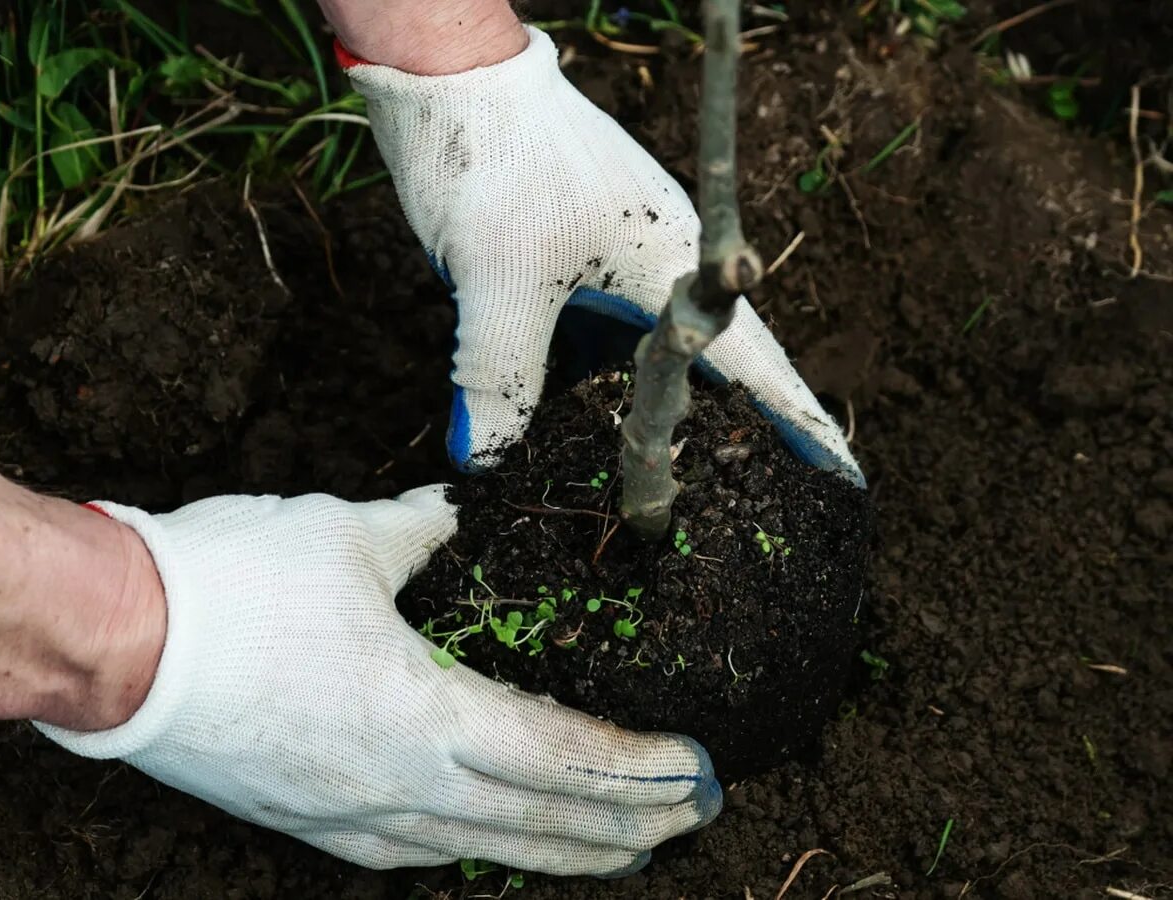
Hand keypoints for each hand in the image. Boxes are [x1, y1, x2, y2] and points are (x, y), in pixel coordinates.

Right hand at [35, 486, 720, 874]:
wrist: (116, 647)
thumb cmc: (232, 588)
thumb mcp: (348, 536)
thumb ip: (424, 531)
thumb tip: (458, 513)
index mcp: (422, 715)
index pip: (558, 756)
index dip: (633, 769)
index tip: (691, 771)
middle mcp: (400, 785)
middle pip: (539, 821)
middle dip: (624, 824)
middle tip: (688, 821)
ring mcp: (355, 815)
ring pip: (486, 851)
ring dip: (564, 851)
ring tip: (625, 852)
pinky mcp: (315, 821)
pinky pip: (422, 851)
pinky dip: (483, 851)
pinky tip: (501, 848)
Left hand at [341, 26, 862, 485]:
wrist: (451, 74)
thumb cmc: (493, 159)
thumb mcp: (497, 278)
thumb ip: (501, 374)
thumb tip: (486, 462)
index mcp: (674, 266)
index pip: (755, 364)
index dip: (800, 424)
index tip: (842, 476)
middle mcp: (658, 271)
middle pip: (707, 372)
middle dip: (729, 439)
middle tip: (748, 506)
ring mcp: (614, 267)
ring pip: (645, 364)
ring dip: (649, 420)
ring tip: (657, 490)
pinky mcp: (571, 265)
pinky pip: (595, 345)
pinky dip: (589, 390)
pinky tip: (572, 430)